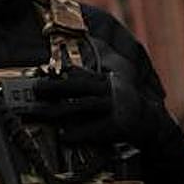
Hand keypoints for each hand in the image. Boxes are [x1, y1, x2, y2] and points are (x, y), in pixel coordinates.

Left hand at [33, 66, 150, 147]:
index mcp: (103, 79)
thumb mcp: (113, 76)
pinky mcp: (117, 125)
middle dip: (56, 87)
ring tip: (43, 113)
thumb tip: (79, 47)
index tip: (42, 71)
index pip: (80, 72)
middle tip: (36, 90)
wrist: (147, 121)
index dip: (59, 72)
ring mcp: (113, 107)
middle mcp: (108, 90)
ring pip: (83, 106)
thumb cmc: (121, 100)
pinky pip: (94, 129)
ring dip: (61, 110)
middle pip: (79, 87)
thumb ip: (97, 63)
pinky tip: (64, 137)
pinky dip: (79, 133)